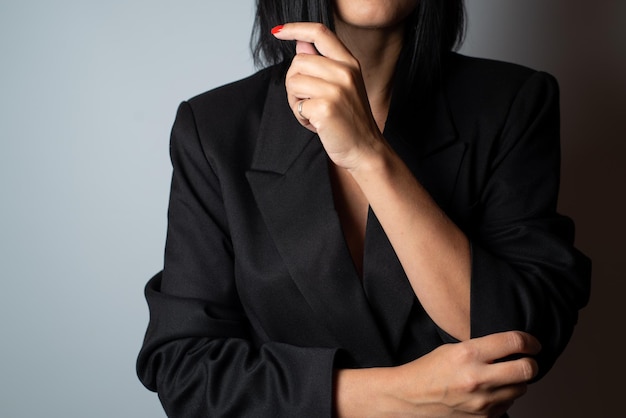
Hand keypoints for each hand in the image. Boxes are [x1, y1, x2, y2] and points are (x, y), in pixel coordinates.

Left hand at [272, 23, 383, 169]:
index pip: (320, 33)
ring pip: (293, 82)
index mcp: (350, 63)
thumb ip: (322, 63)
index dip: (296, 28)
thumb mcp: (342, 86)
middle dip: (294, 83)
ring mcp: (336, 89)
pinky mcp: (325, 107)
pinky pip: (297, 105)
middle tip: (308, 101)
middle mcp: (345, 72)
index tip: (279, 32)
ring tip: (312, 113)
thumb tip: (301, 43)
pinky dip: (300, 117)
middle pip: (298, 61)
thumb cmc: (350, 120)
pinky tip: (315, 124)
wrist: (365, 149)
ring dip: (295, 101)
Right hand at [335, 331, 540, 417]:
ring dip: (517, 381)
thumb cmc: (429, 370)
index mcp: (468, 354)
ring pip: (521, 389)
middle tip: (528, 360)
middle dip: (531, 363)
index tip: (532, 343)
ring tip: (502, 376)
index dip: (530, 341)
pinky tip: (490, 391)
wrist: (411, 397)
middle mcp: (477, 378)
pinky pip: (508, 405)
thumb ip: (482, 348)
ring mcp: (482, 401)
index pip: (514, 343)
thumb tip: (511, 347)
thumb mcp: (453, 348)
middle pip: (526, 369)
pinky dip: (504, 397)